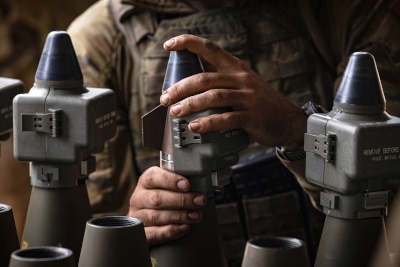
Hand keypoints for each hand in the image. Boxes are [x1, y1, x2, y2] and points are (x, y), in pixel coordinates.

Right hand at [128, 167, 205, 245]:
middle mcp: (138, 197)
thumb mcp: (169, 186)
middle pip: (157, 198)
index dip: (170, 180)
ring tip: (195, 216)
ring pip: (155, 216)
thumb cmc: (165, 198)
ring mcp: (137, 216)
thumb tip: (209, 179)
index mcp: (145, 181)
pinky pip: (152, 234)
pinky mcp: (140, 233)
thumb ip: (182, 183)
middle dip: (182, 200)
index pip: (153, 176)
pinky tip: (183, 228)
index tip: (187, 185)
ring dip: (179, 216)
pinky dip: (169, 231)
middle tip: (200, 201)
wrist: (149, 220)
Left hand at [161, 34, 306, 149]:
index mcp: (235, 67)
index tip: (168, 45)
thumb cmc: (257, 101)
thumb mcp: (241, 83)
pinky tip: (195, 127)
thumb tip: (186, 83)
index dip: (187, 43)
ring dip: (190, 105)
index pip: (209, 48)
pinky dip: (208, 123)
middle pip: (205, 78)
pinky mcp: (251, 117)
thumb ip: (219, 80)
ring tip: (175, 112)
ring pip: (213, 97)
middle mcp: (241, 78)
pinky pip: (226, 119)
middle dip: (180, 88)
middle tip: (164, 99)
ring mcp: (247, 97)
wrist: (287, 119)